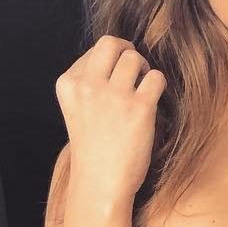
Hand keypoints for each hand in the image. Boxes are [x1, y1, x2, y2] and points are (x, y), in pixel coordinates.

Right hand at [55, 36, 166, 203]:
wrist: (101, 182)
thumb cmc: (94, 148)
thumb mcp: (78, 108)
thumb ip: (89, 83)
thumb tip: (117, 59)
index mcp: (68, 83)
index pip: (94, 50)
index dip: (111, 60)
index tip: (117, 77)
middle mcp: (88, 85)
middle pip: (113, 44)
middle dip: (128, 52)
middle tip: (136, 70)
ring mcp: (114, 95)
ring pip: (136, 59)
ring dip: (145, 70)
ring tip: (144, 90)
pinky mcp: (139, 107)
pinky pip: (156, 78)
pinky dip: (158, 86)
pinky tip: (153, 101)